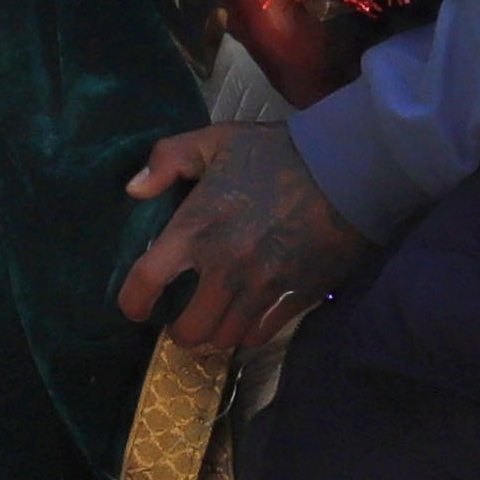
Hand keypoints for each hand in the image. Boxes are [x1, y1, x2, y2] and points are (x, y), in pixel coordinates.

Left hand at [115, 118, 370, 352]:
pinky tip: (246, 321)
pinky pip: (262, 335)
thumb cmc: (277, 153)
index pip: (148, 280)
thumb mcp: (215, 140)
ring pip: (226, 339)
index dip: (133, 301)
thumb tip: (134, 190)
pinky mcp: (296, 297)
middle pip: (190, 329)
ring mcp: (263, 287)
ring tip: (214, 323)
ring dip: (215, 335)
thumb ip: (167, 159)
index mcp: (197, 228)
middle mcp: (226, 266)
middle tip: (182, 321)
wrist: (346, 167)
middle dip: (180, 331)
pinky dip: (249, 333)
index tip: (136, 307)